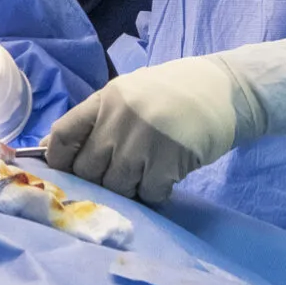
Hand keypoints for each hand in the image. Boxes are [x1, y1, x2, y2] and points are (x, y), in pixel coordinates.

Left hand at [43, 29, 285, 204]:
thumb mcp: (131, 95)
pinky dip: (155, 193)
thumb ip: (102, 119)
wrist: (227, 90)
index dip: (58, 160)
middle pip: (88, 169)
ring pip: (117, 186)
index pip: (63, 134)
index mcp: (105, 99)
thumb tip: (67, 155)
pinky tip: (166, 178)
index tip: (63, 173)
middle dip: (98, 181)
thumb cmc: (175, 94)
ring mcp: (144, 140)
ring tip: (144, 177)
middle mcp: (119, 118)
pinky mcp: (170, 160)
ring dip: (128, 190)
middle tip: (116, 180)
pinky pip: (149, 193)